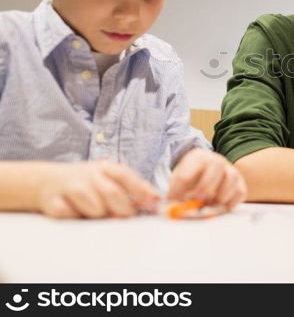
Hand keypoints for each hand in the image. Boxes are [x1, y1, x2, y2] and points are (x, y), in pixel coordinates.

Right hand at [37, 161, 158, 218]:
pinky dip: (74, 217)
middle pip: (112, 194)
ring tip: (95, 212)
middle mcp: (89, 175)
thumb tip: (156, 201)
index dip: (141, 189)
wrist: (46, 180)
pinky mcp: (53, 201)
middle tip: (125, 216)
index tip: (154, 202)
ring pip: (93, 208)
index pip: (126, 176)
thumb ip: (132, 188)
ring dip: (98, 214)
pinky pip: (69, 215)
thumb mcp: (109, 178)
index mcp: (105, 168)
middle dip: (123, 209)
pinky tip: (73, 212)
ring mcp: (70, 186)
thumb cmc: (87, 183)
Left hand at [168, 148, 246, 209]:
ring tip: (208, 205)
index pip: (186, 175)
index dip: (179, 193)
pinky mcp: (240, 183)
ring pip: (230, 180)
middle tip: (195, 204)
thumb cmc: (191, 179)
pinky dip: (230, 203)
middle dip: (203, 191)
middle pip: (213, 171)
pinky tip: (219, 206)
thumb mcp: (178, 181)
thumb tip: (172, 209)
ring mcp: (231, 170)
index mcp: (198, 157)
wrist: (206, 174)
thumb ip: (175, 194)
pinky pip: (240, 193)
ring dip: (218, 197)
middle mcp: (217, 160)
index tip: (174, 203)